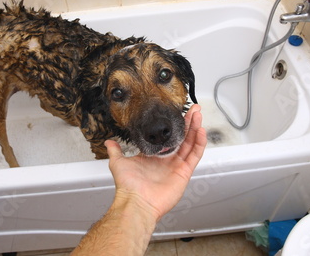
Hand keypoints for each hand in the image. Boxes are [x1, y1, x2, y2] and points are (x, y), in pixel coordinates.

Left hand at [105, 104, 206, 221]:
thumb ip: (116, 151)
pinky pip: (194, 155)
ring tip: (197, 115)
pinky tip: (200, 131)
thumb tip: (109, 143)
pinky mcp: (184, 172)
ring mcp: (177, 166)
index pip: (167, 137)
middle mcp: (167, 160)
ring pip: (190, 143)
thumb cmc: (128, 186)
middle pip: (182, 137)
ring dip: (195, 128)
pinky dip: (199, 143)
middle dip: (188, 122)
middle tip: (193, 109)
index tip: (177, 113)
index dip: (174, 125)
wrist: (136, 201)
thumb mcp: (118, 163)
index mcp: (154, 157)